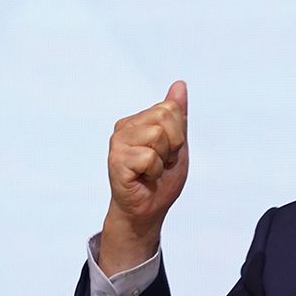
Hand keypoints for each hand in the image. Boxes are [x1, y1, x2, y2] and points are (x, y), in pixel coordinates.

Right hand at [100, 81, 188, 273]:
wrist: (147, 211)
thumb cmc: (161, 180)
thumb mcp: (178, 145)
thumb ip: (178, 116)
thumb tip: (179, 84)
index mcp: (139, 120)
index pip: (171, 109)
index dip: (179, 135)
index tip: (169, 153)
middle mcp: (125, 127)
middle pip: (165, 118)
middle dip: (173, 145)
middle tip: (161, 163)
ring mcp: (118, 142)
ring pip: (157, 135)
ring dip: (163, 160)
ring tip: (151, 171)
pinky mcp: (116, 160)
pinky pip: (148, 157)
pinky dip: (153, 172)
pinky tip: (143, 178)